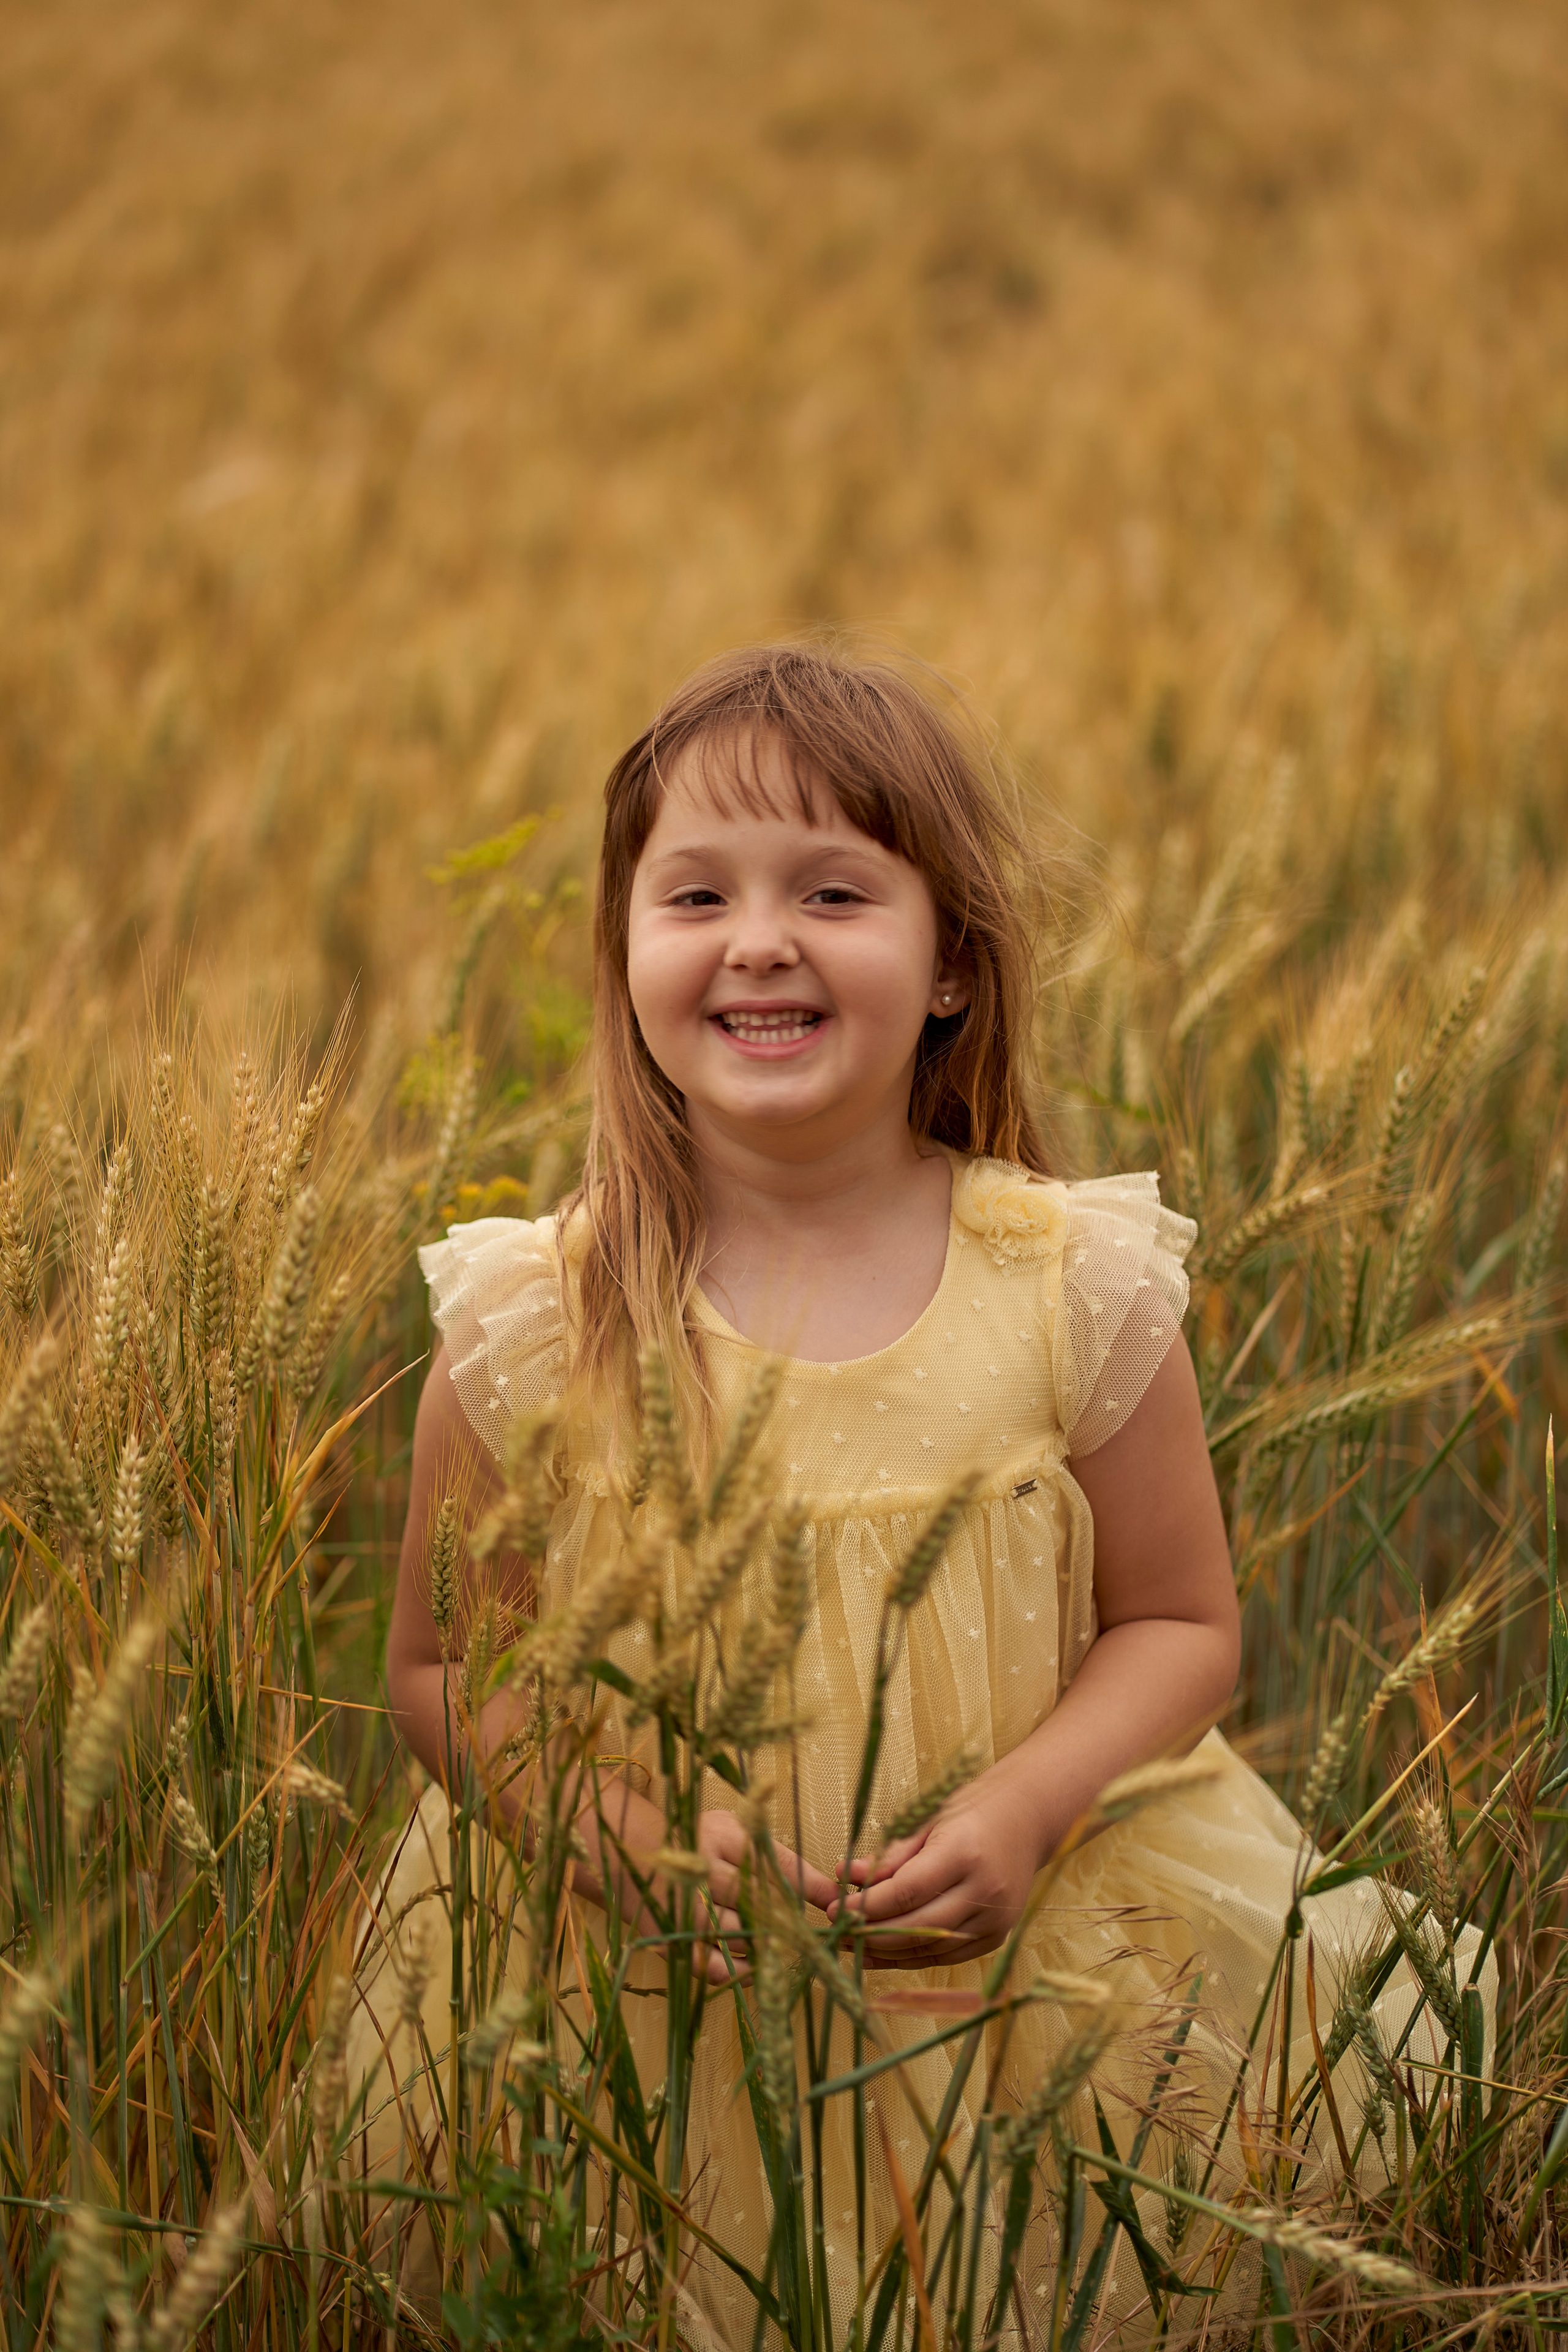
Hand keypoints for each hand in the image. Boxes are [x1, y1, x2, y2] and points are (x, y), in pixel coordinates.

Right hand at [690, 1810, 842, 1986]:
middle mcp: (706, 1873)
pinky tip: (755, 1966)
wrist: (634, 1853)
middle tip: (810, 1932)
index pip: (778, 1865)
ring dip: (769, 1946)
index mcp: (724, 1838)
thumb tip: (827, 1889)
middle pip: (763, 1905)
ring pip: (744, 1938)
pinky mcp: (677, 1940)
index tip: (836, 1901)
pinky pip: (717, 1968)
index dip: (812, 1886)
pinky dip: (741, 1972)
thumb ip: (773, 1855)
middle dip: (792, 1921)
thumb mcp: (734, 1831)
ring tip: (784, 1947)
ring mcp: (689, 1910)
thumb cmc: (697, 1841)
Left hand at [841, 1782, 1041, 1969]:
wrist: (1027, 1818)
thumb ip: (889, 1854)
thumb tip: (843, 1875)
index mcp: (964, 1853)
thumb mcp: (928, 1819)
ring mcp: (995, 1919)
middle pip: (917, 1926)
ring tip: (852, 1945)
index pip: (907, 1891)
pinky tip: (884, 1952)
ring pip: (931, 1948)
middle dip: (871, 1932)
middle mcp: (984, 1890)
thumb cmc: (972, 1810)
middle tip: (836, 1931)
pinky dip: (914, 1956)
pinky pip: (947, 1956)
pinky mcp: (997, 1937)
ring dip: (887, 1951)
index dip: (867, 1905)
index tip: (834, 1908)